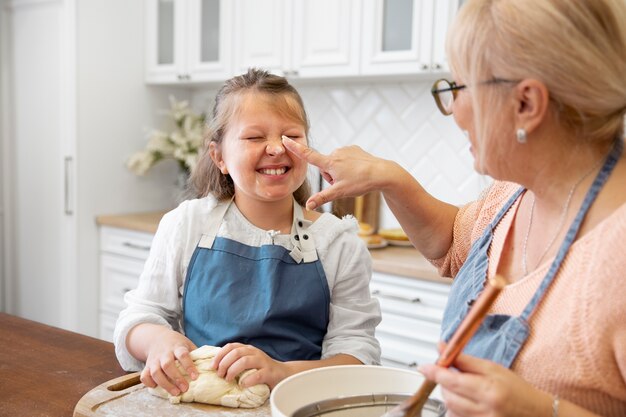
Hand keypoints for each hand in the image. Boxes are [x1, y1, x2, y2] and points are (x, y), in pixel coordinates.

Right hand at [140, 328, 197, 395]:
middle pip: (168, 365)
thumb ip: (195, 354)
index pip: (183, 355)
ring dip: (165, 384)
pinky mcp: (147, 365)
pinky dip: (148, 383)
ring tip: (175, 392)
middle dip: (176, 378)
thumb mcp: (187, 343)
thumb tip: (210, 365)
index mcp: (177, 346)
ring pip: (156, 372)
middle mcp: (164, 353)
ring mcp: (154, 359)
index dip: (188, 366)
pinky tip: (156, 387)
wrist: (157, 337)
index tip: (195, 377)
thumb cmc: (176, 343)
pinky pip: (144, 375)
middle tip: (185, 388)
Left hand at [211, 343, 287, 388]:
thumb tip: (216, 365)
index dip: (219, 355)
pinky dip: (247, 380)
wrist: (282, 373)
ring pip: (244, 361)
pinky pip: (257, 375)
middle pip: (236, 353)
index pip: (231, 346)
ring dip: (233, 371)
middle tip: (220, 375)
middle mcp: (254, 352)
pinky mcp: (269, 372)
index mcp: (248, 349)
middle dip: (224, 364)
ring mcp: (262, 361)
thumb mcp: (247, 361)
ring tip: (229, 379)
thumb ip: (235, 360)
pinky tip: (242, 384)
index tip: (213, 366)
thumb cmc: (260, 369)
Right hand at [282, 136, 392, 210]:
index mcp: (330, 163)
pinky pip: (344, 158)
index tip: (285, 139)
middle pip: (324, 167)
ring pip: (334, 163)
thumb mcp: (340, 192)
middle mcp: (336, 153)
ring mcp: (345, 150)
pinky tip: (357, 170)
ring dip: (339, 171)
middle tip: (343, 182)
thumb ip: (322, 198)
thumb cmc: (361, 182)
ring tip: (352, 177)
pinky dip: (347, 165)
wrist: (382, 173)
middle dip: (330, 175)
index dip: (295, 148)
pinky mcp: (353, 149)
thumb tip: (308, 204)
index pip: (308, 155)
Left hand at [418, 353, 551, 416]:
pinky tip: (466, 401)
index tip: (424, 367)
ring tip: (465, 389)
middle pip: (448, 395)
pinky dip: (455, 408)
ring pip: (450, 408)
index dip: (434, 372)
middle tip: (454, 374)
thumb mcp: (491, 368)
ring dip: (450, 395)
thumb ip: (464, 359)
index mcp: (487, 390)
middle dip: (445, 383)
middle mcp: (484, 410)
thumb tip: (442, 347)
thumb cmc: (517, 389)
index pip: (451, 380)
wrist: (536, 412)